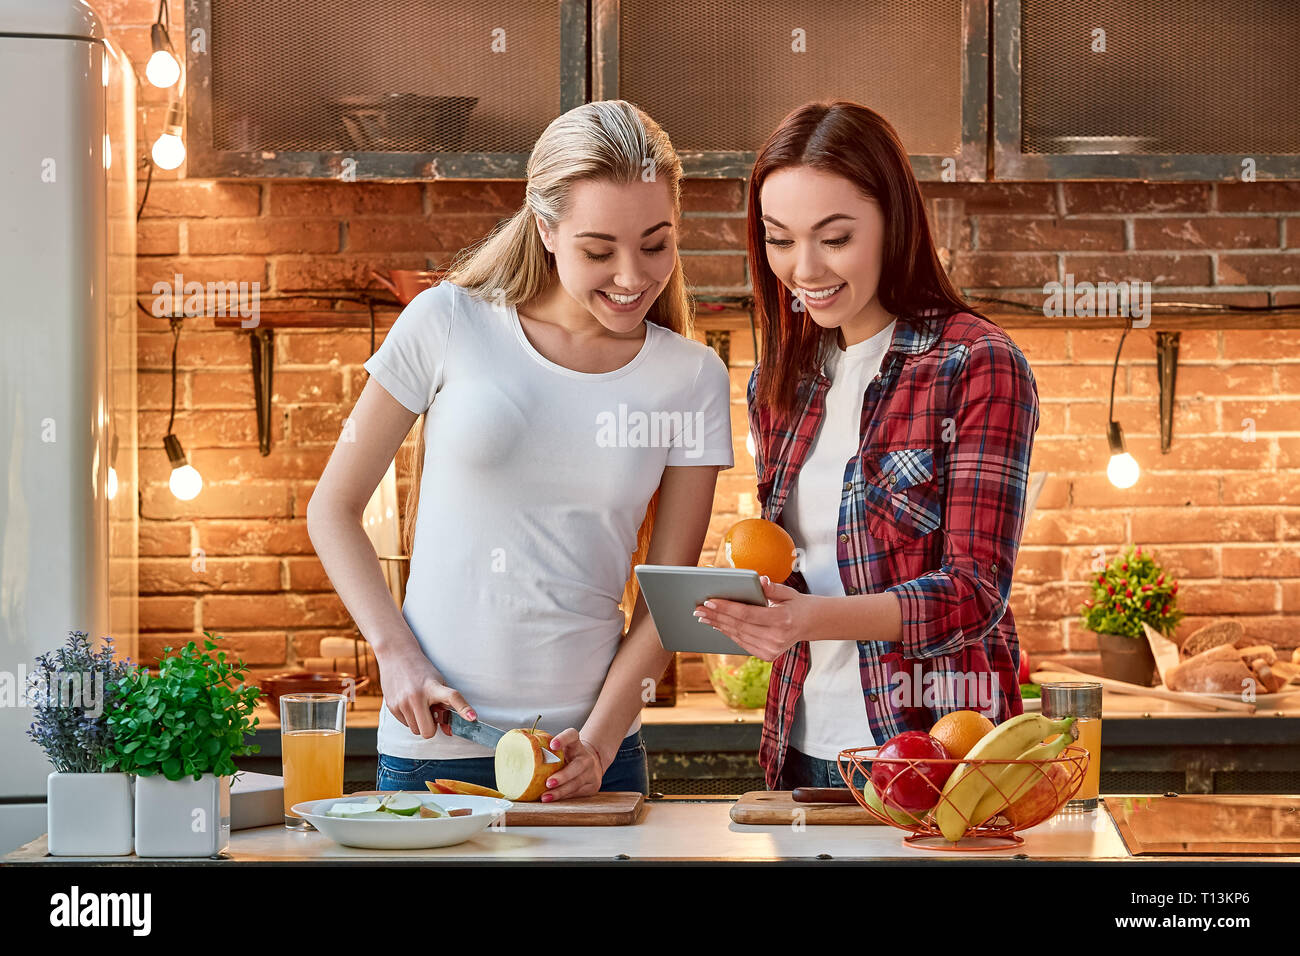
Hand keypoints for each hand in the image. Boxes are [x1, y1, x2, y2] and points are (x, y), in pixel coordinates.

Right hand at [375, 646, 475, 738]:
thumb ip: (445, 704)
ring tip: (418, 704)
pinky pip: (405, 725)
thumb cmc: (421, 671)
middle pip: (428, 731)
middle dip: (431, 727)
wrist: (396, 655)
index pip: (452, 697)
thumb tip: (448, 731)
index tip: (473, 718)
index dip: (464, 709)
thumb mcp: (437, 682)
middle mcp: (416, 696)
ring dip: (420, 722)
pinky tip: (408, 703)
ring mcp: (402, 702)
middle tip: (431, 713)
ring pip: (416, 731)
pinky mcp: (391, 706)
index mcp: (433, 687)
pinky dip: (409, 718)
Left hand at [538, 728, 604, 801]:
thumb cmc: (568, 757)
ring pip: (576, 783)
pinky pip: (576, 793)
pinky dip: (563, 797)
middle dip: (562, 776)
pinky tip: (552, 799)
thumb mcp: (562, 750)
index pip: (572, 735)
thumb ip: (546, 750)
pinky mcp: (592, 786)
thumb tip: (515, 751)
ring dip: (560, 791)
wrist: (591, 765)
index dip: (563, 739)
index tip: (552, 745)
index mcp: (576, 744)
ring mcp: (591, 772)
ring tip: (545, 797)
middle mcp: (585, 757)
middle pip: (577, 766)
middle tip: (548, 782)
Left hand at [694, 575, 819, 660]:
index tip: (709, 601)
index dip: (726, 608)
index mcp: (782, 621)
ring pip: (738, 636)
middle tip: (698, 608)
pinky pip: (742, 643)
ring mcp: (771, 650)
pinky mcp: (767, 655)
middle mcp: (776, 638)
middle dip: (716, 616)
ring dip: (718, 625)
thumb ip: (772, 588)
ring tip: (703, 616)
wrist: (812, 624)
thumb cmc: (797, 604)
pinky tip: (717, 625)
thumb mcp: (788, 592)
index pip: (747, 614)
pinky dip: (728, 633)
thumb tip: (759, 580)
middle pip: (738, 626)